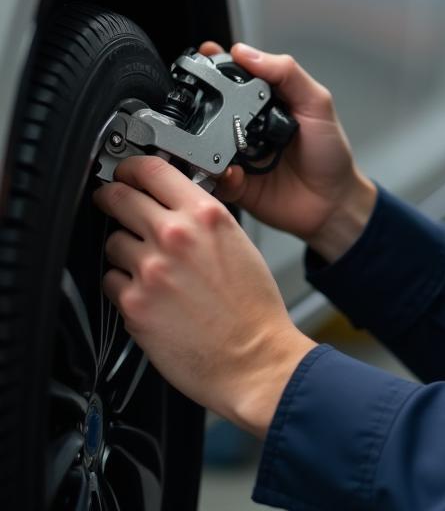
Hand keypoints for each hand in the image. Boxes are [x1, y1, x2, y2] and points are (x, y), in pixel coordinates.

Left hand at [94, 156, 315, 436]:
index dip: (131, 166)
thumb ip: (203, 218)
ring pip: (112, 242)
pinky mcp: (133, 305)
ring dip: (124, 250)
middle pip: (118, 198)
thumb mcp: (238, 242)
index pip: (153, 170)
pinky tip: (150, 295)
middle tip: (111, 201)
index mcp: (206, 215)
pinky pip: (111, 282)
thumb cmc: (253, 308)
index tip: (125, 169)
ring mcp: (150, 270)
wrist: (254, 358)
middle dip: (111, 197)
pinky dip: (124, 286)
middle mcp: (175, 236)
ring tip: (148, 266)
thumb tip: (174, 205)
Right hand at [199, 41, 376, 261]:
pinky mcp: (232, 183)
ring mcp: (236, 154)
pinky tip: (231, 171)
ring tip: (211, 140)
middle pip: (210, 107)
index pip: (233, 76)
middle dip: (199, 103)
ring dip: (201, 140)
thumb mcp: (317, 103)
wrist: (333, 202)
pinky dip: (216, 173)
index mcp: (263, 101)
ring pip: (202, 142)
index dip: (215, 64)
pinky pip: (211, 177)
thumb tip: (245, 52)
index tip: (204, 55)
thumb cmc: (330, 152)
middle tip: (198, 102)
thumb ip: (286, 73)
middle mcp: (245, 125)